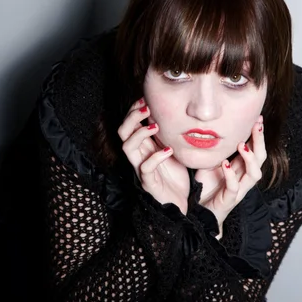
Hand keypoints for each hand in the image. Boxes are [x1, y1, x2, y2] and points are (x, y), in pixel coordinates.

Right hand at [118, 98, 189, 213]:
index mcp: (142, 147)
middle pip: (122, 132)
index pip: (128, 124)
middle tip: (147, 107)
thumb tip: (173, 113)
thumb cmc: (175, 175)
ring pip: (127, 147)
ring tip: (155, 126)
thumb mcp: (171, 149)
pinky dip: (156, 156)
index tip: (145, 98)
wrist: (179, 203)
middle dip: (132, 116)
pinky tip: (168, 150)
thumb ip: (166, 135)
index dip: (133, 110)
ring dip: (140, 133)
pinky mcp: (148, 182)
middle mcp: (138, 156)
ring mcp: (141, 168)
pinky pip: (145, 168)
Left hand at [195, 118, 265, 229]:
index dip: (258, 135)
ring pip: (254, 174)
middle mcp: (243, 178)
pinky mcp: (229, 199)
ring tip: (242, 145)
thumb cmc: (206, 187)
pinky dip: (230, 175)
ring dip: (249, 158)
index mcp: (240, 168)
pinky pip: (234, 187)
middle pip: (260, 159)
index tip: (257, 118)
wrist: (200, 212)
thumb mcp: (211, 163)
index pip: (255, 149)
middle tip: (257, 125)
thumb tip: (213, 129)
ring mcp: (238, 189)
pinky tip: (225, 164)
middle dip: (260, 141)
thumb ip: (216, 151)